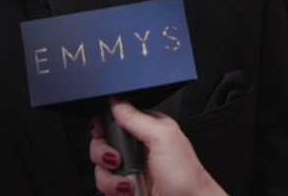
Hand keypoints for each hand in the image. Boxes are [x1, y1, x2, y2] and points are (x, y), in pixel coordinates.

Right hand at [90, 99, 225, 195]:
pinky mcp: (125, 189)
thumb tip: (116, 100)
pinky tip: (129, 191)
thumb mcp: (163, 137)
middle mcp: (136, 149)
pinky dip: (112, 190)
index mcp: (147, 129)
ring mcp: (130, 171)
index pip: (115, 119)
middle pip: (102, 143)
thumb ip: (137, 117)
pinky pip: (105, 187)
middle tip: (117, 159)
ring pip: (100, 168)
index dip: (103, 125)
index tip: (101, 132)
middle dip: (103, 153)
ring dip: (110, 177)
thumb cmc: (186, 177)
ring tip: (128, 182)